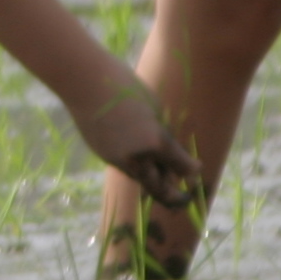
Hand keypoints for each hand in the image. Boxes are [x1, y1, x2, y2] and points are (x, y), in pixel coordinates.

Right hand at [70, 85, 200, 211]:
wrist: (83, 82)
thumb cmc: (123, 86)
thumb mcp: (154, 108)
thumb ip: (164, 134)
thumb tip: (168, 153)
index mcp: (157, 142)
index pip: (183, 168)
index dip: (193, 170)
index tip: (197, 169)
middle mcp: (137, 158)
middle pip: (159, 189)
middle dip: (173, 197)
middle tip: (183, 197)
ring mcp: (117, 160)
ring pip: (140, 178)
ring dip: (152, 178)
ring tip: (161, 169)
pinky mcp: (103, 156)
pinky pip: (125, 167)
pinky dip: (135, 165)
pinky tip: (136, 151)